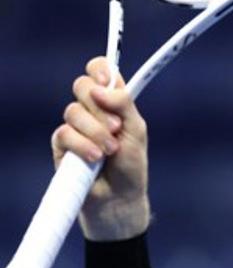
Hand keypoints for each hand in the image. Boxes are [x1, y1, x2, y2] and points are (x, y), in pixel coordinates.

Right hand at [52, 57, 150, 240]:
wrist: (119, 197)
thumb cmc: (130, 164)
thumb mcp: (136, 130)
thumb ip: (124, 104)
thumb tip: (101, 87)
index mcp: (112, 101)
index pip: (99, 71)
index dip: (99, 70)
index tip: (106, 83)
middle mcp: (91, 110)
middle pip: (81, 85)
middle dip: (100, 107)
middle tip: (117, 127)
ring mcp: (74, 126)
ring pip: (73, 110)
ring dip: (96, 131)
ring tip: (110, 150)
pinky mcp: (61, 145)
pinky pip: (64, 133)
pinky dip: (83, 145)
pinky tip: (95, 158)